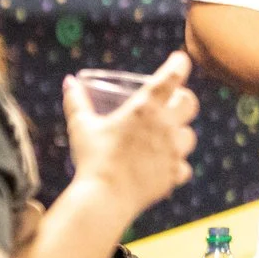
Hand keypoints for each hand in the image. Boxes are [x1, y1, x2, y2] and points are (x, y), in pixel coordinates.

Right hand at [65, 50, 199, 219]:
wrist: (104, 198)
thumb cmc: (92, 159)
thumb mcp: (81, 127)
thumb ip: (76, 102)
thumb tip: (68, 82)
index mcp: (144, 108)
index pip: (173, 75)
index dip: (179, 63)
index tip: (180, 60)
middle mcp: (165, 125)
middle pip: (190, 103)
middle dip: (183, 100)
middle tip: (172, 103)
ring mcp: (173, 151)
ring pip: (190, 136)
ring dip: (179, 135)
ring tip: (165, 139)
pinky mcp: (174, 173)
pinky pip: (183, 166)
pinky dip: (175, 166)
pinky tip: (162, 167)